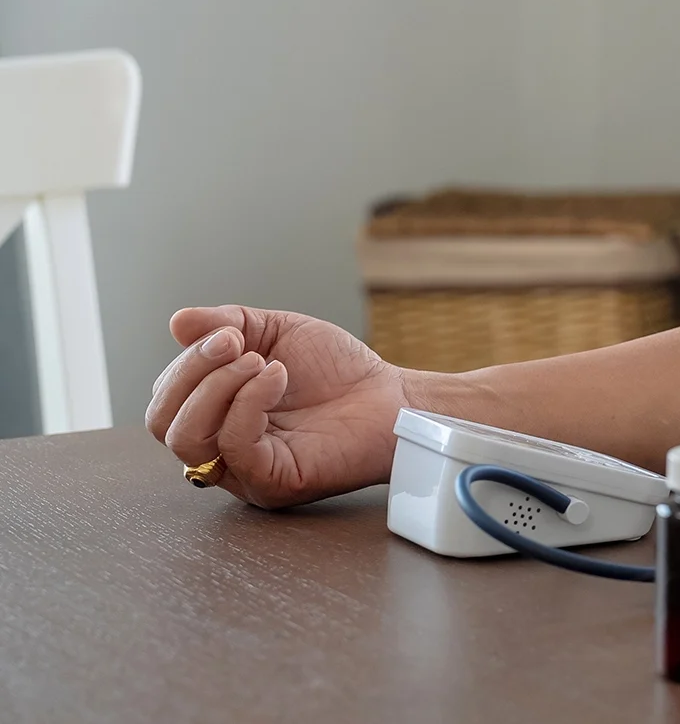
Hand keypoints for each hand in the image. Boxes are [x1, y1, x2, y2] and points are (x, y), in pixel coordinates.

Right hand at [145, 306, 417, 507]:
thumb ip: (227, 324)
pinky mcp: (271, 481)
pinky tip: (277, 376)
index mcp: (215, 415)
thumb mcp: (275, 333)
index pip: (167, 398)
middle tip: (234, 344)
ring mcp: (243, 471)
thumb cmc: (338, 370)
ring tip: (261, 361)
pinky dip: (248, 403)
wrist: (392, 395)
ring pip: (187, 439)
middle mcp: (220, 448)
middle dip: (192, 373)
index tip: (227, 332)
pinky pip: (234, 448)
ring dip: (217, 387)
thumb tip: (178, 322)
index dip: (187, 361)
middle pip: (163, 422)